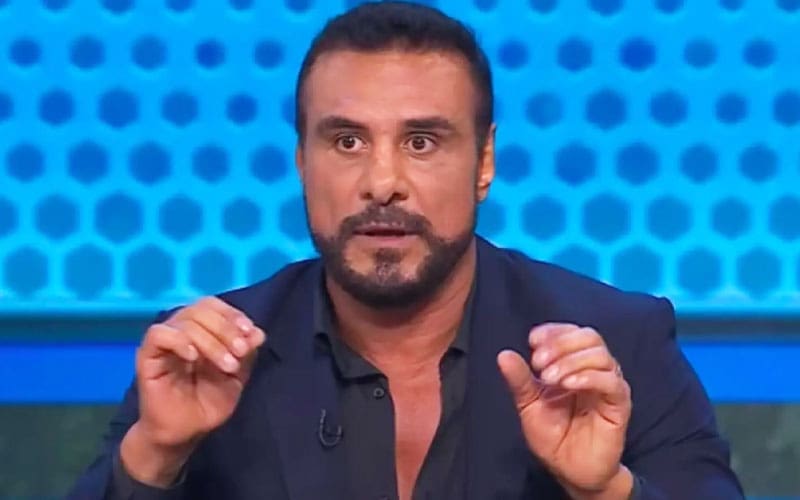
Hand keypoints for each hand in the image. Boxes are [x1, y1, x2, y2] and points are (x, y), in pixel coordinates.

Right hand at [120, 297, 265, 485]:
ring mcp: (164, 342)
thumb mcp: (236, 378)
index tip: (251, 332)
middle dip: (226, 329)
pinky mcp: (147, 357)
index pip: (212, 305)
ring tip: (227, 365)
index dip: (232, 314)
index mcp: (201, 331)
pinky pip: (158, 335)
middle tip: (241, 352)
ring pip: (184, 321)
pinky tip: (193, 357)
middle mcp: (181, 331)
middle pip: (200, 309)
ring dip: (211, 341)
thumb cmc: (207, 404)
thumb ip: (246, 354)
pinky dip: (179, 341)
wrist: (184, 434)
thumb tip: (258, 333)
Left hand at [497, 323, 631, 497]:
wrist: (570, 470)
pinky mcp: (619, 404)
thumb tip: (504, 355)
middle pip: (588, 336)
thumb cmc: (552, 436)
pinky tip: (569, 385)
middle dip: (560, 344)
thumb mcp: (529, 405)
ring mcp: (608, 385)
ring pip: (600, 354)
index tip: (533, 341)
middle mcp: (593, 369)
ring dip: (571, 361)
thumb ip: (520, 380)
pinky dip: (589, 377)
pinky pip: (611, 381)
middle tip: (539, 363)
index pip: (570, 332)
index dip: (553, 331)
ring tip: (550, 378)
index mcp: (572, 363)